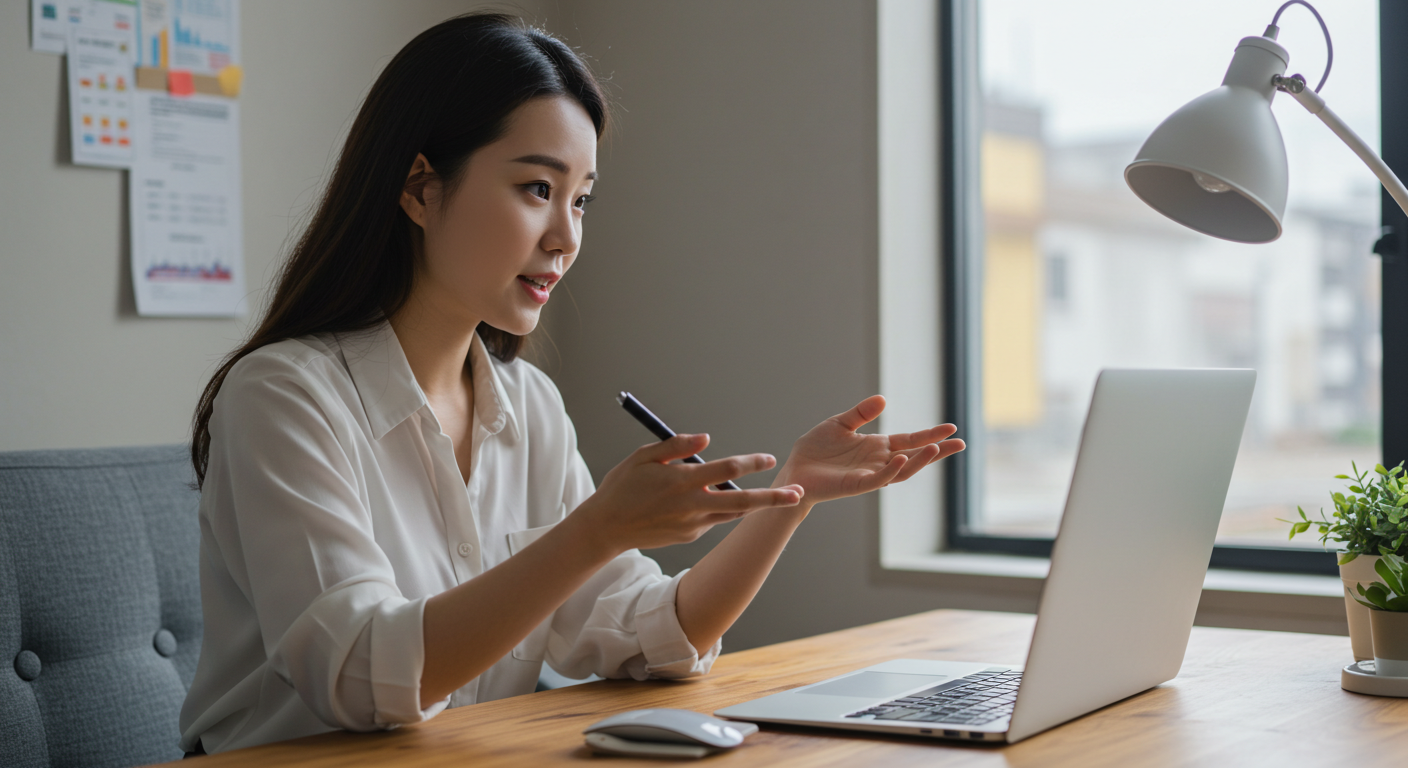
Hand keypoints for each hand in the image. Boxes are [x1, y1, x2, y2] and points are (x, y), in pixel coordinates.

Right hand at [571, 434, 804, 553]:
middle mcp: (691, 505)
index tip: (768, 459)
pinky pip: (713, 519)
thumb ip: (676, 446)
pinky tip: (719, 501)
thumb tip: (706, 439)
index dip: (750, 463)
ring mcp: (692, 524)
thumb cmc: (622, 486)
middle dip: (772, 498)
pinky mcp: (689, 536)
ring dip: (756, 506)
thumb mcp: (643, 457)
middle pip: (741, 501)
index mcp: (682, 481)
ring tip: (778, 499)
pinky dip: (721, 509)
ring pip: (732, 514)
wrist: (606, 528)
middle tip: (798, 494)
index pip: (725, 469)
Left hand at [776, 395, 963, 505]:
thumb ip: (861, 413)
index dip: (930, 435)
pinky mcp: (855, 485)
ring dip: (919, 461)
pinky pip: (877, 479)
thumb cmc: (816, 449)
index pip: (909, 440)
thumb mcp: (840, 424)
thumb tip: (884, 399)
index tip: (952, 428)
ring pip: (901, 471)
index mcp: (877, 447)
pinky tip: (901, 459)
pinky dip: (890, 470)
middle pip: (914, 456)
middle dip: (937, 450)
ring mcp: (868, 474)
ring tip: (936, 449)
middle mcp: (878, 462)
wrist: (795, 470)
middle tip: (960, 443)